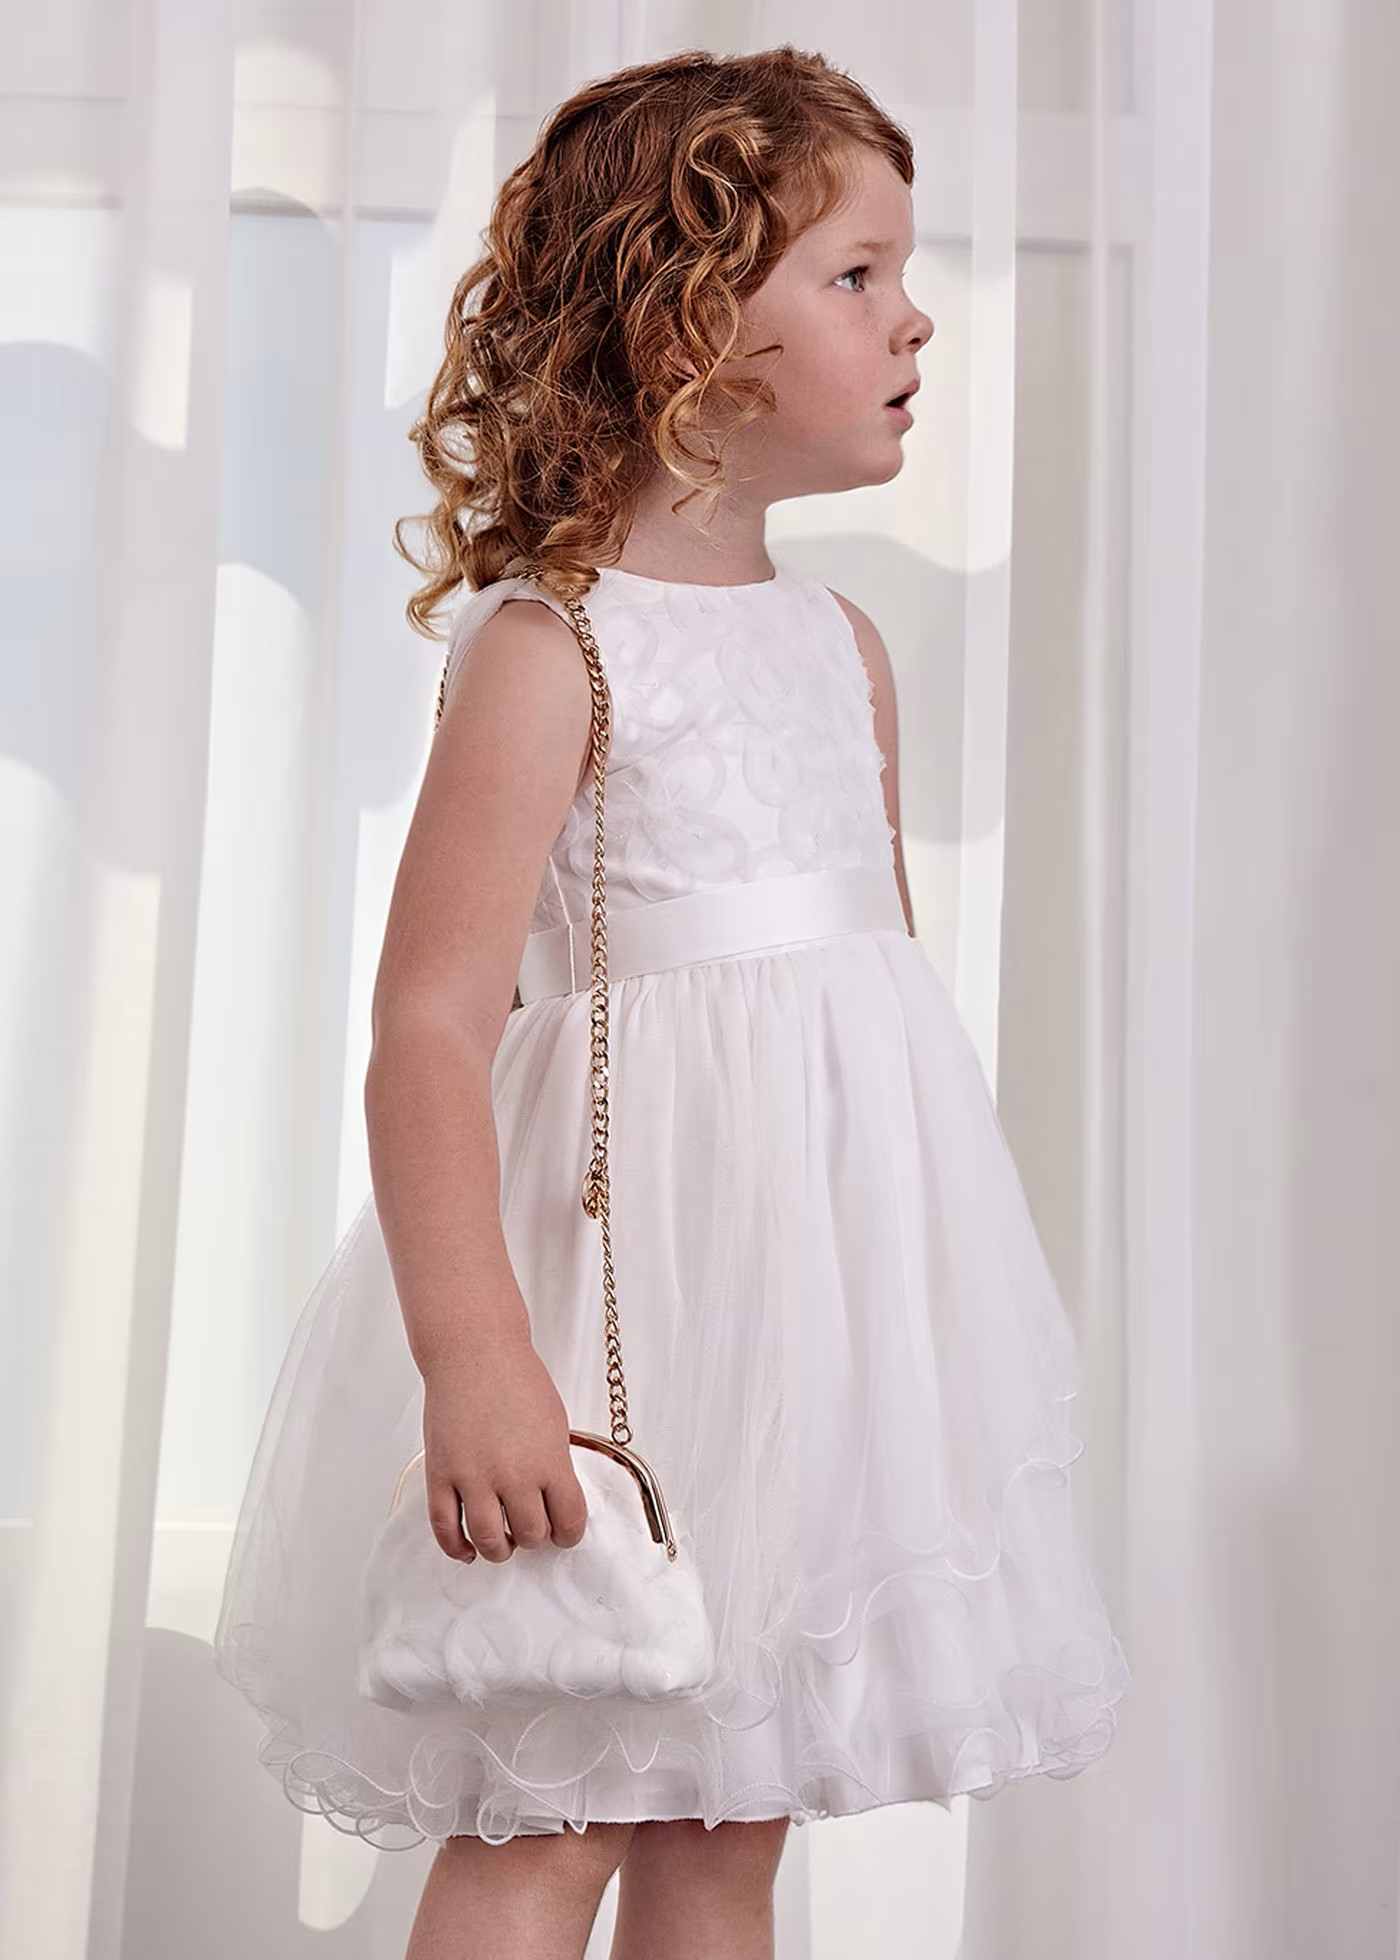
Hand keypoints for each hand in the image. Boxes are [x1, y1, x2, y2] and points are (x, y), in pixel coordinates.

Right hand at [420, 1333, 588, 1563]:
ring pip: (490, 1542)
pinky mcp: (441, 1475)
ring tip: (504, 1541)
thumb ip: (555, 1467)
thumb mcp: (555, 1423)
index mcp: (549, 1461)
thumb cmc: (516, 1379)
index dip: (570, 1534)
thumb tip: (555, 1503)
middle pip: (531, 1534)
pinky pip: (445, 1529)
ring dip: (500, 1549)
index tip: (564, 1533)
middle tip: (531, 1527)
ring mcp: (473, 1477)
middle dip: (535, 1536)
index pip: (569, 1521)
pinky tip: (467, 1549)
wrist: (475, 1352)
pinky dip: (457, 1548)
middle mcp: (513, 1475)